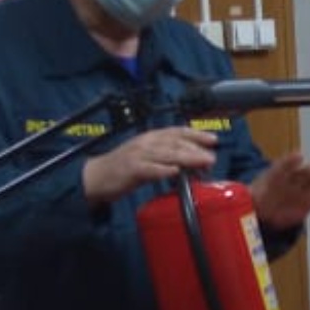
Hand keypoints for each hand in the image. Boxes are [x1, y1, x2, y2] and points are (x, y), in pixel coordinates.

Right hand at [83, 127, 216, 205]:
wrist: (97, 176)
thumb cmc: (125, 168)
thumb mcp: (149, 157)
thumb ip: (169, 158)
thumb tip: (194, 165)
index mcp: (151, 138)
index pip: (177, 132)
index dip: (196, 134)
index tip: (213, 139)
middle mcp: (146, 143)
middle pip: (175, 143)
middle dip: (196, 149)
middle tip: (212, 157)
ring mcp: (138, 155)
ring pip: (166, 154)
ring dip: (186, 158)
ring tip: (202, 162)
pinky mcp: (130, 169)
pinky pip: (149, 169)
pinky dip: (162, 170)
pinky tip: (174, 172)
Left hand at [249, 152, 309, 229]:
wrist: (262, 211)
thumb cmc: (254, 199)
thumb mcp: (245, 196)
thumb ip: (244, 196)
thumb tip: (235, 195)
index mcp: (275, 175)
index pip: (283, 166)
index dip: (291, 162)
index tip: (299, 156)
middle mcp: (290, 179)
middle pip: (303, 173)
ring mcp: (301, 188)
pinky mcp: (309, 199)